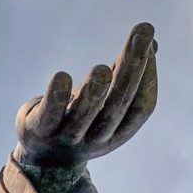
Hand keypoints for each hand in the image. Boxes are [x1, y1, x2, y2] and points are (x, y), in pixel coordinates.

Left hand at [14, 23, 157, 168]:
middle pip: (115, 107)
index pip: (140, 108)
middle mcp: (94, 139)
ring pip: (83, 116)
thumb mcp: (104, 102)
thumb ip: (123, 74)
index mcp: (117, 132)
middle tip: (142, 32)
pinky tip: (61, 76)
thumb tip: (152, 42)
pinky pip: (49, 116)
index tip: (150, 41)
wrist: (42, 160)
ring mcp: (66, 138)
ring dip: (93, 92)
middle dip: (130, 69)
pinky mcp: (39, 131)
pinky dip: (55, 96)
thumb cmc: (80, 121)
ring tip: (100, 69)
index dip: (148, 76)